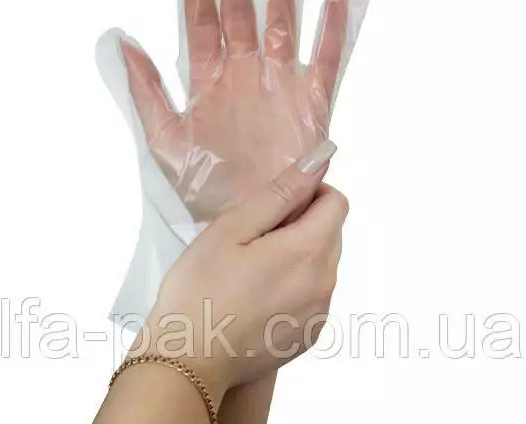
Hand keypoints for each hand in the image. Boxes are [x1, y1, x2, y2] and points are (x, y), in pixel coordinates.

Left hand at [113, 0, 368, 224]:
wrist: (244, 222)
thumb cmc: (204, 185)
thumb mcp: (163, 139)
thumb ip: (146, 89)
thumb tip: (123, 40)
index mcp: (208, 76)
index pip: (200, 16)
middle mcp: (245, 71)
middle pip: (241, 8)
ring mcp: (279, 83)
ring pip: (282, 22)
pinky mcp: (311, 103)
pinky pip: (326, 60)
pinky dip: (333, 29)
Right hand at [131, 140, 347, 396]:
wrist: (189, 362)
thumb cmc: (200, 291)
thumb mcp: (232, 229)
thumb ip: (280, 194)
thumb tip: (318, 162)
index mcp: (308, 252)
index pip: (336, 203)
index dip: (310, 193)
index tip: (276, 204)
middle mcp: (325, 283)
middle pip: (331, 233)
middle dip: (302, 224)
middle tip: (254, 237)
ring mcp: (320, 313)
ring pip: (323, 264)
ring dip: (299, 255)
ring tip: (251, 269)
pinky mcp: (310, 335)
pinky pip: (313, 295)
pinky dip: (294, 286)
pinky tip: (256, 296)